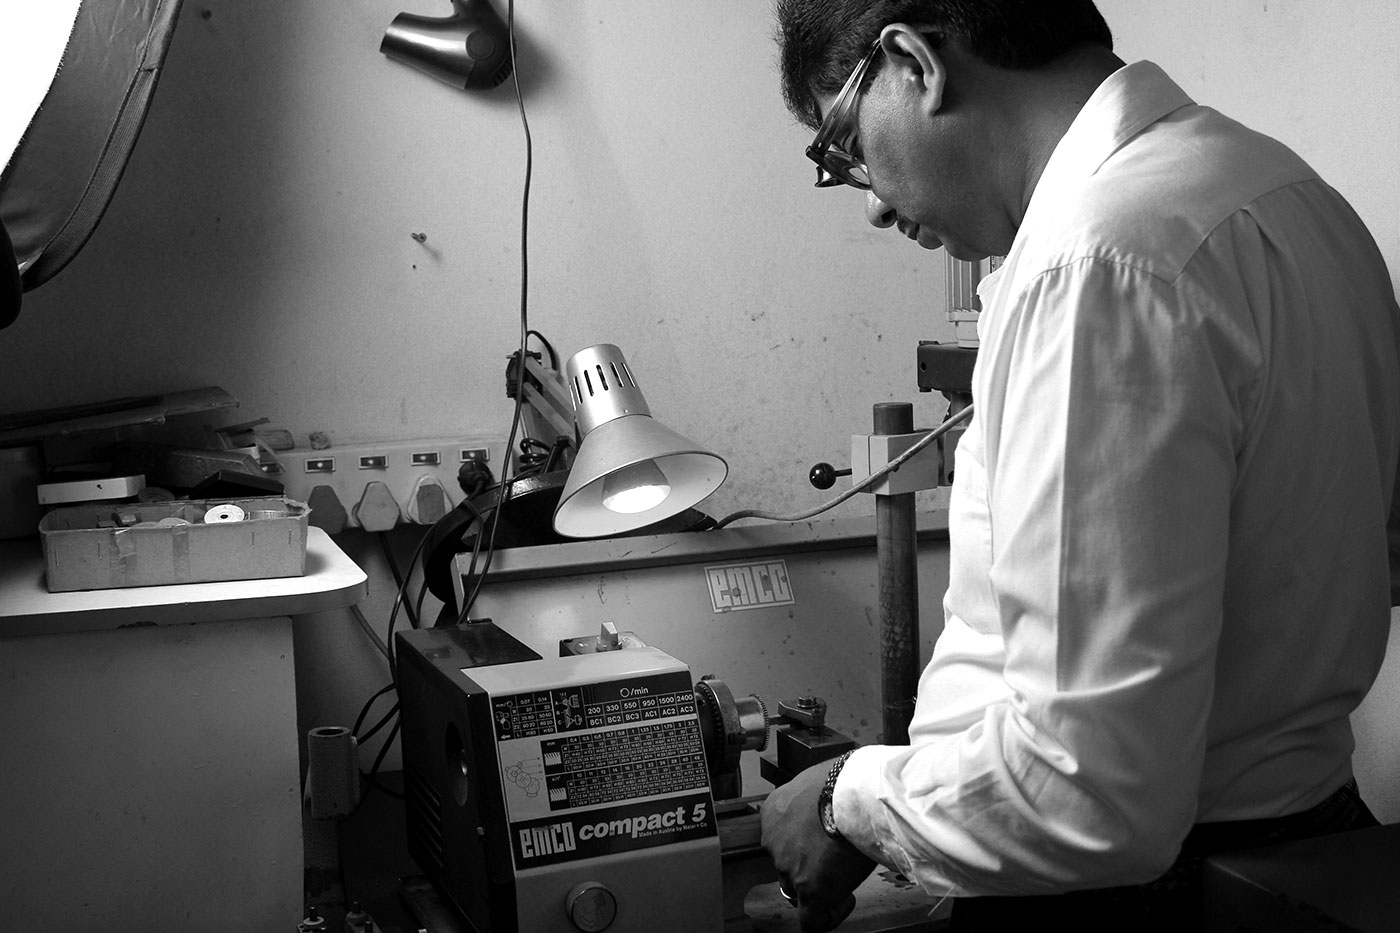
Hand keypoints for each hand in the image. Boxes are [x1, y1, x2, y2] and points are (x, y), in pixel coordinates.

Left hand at [760, 761, 877, 931]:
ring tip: (843, 878)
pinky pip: (812, 919)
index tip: (821, 840)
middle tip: (833, 859)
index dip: (802, 842)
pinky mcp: (809, 890)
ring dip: (817, 886)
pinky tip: (844, 902)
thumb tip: (832, 802)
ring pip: (796, 888)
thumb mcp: (820, 780)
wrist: (852, 793)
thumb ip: (816, 797)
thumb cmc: (844, 779)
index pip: (781, 835)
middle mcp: (774, 840)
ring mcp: (788, 867)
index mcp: (774, 811)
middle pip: (786, 862)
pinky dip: (827, 916)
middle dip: (806, 864)